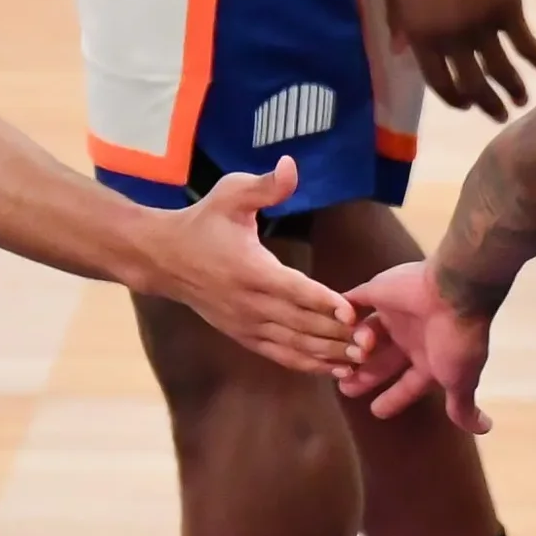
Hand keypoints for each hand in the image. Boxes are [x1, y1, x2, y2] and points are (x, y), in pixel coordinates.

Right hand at [148, 158, 357, 372]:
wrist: (164, 257)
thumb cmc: (203, 221)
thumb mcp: (230, 194)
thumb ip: (265, 186)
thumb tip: (290, 166)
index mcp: (250, 269)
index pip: (292, 289)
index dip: (322, 301)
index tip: (351, 311)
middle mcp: (248, 302)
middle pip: (299, 323)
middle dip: (336, 334)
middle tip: (371, 342)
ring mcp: (245, 323)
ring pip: (292, 345)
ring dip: (327, 354)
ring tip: (361, 360)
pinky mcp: (242, 335)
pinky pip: (279, 354)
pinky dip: (307, 364)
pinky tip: (334, 369)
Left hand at [344, 259, 493, 432]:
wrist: (454, 290)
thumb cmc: (458, 339)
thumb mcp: (459, 380)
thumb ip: (461, 405)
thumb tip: (484, 430)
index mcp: (430, 357)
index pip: (409, 383)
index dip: (394, 398)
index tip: (376, 411)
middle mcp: (411, 335)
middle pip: (381, 360)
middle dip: (364, 375)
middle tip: (344, 388)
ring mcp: (393, 313)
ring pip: (365, 333)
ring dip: (354, 348)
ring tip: (351, 358)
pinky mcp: (377, 291)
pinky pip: (351, 302)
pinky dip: (342, 314)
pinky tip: (336, 326)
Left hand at [381, 0, 535, 120]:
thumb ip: (398, 21)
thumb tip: (400, 51)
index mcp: (420, 34)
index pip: (438, 81)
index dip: (453, 98)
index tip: (465, 105)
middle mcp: (452, 39)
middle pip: (472, 83)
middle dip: (486, 104)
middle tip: (499, 115)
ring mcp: (482, 25)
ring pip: (501, 69)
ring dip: (514, 89)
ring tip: (523, 100)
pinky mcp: (508, 6)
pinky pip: (525, 41)